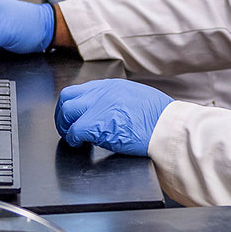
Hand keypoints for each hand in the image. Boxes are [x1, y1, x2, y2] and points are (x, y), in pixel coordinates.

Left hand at [54, 79, 172, 155]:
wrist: (167, 127)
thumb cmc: (159, 117)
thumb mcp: (136, 97)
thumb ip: (117, 100)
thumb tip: (107, 111)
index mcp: (112, 86)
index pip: (82, 90)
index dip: (75, 105)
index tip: (76, 116)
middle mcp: (102, 92)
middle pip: (67, 96)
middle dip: (63, 113)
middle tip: (67, 127)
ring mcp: (98, 106)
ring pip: (66, 110)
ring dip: (65, 125)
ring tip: (71, 136)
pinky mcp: (96, 124)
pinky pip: (74, 131)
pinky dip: (73, 139)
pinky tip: (80, 145)